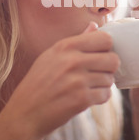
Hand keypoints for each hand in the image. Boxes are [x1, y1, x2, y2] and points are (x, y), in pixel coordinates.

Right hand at [0, 22, 119, 139]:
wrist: (24, 113)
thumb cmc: (38, 83)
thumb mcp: (51, 56)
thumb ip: (76, 41)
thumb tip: (95, 26)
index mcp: (65, 46)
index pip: (105, 38)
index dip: (106, 48)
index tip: (99, 55)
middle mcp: (73, 61)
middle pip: (113, 59)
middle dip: (108, 68)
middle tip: (97, 73)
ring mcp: (78, 80)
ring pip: (110, 79)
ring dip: (102, 85)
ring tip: (86, 87)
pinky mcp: (82, 99)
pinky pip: (106, 95)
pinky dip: (99, 98)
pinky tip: (86, 98)